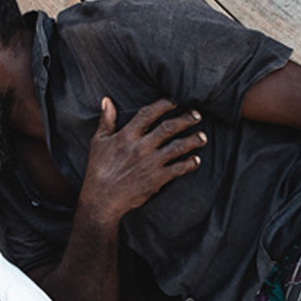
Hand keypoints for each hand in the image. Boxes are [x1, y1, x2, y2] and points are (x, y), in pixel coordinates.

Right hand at [79, 97, 205, 225]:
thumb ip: (106, 120)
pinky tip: (196, 160)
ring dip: (193, 140)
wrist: (102, 200)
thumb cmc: (98, 170)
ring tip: (203, 137)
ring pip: (178, 147)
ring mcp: (150, 163)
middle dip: (186, 119)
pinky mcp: (157, 179)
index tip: (174, 102)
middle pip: (169, 128)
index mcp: (127, 135)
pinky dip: (189, 164)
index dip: (163, 105)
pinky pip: (178, 169)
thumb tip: (107, 100)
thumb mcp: (99, 142)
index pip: (148, 113)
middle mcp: (141, 147)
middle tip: (197, 115)